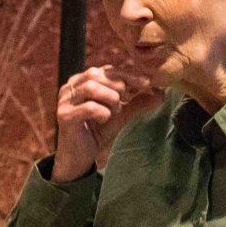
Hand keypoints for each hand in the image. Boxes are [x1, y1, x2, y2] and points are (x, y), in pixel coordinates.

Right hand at [50, 64, 159, 181]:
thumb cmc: (97, 130)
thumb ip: (138, 102)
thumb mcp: (121, 113)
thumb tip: (161, 93)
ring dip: (110, 99)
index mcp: (82, 80)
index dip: (128, 75)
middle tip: (126, 101)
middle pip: (97, 74)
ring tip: (114, 112)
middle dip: (118, 87)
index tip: (146, 83)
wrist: (81, 156)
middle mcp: (70, 86)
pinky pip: (88, 107)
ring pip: (91, 87)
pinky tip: (105, 119)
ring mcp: (64, 101)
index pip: (107, 69)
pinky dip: (103, 112)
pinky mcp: (63, 116)